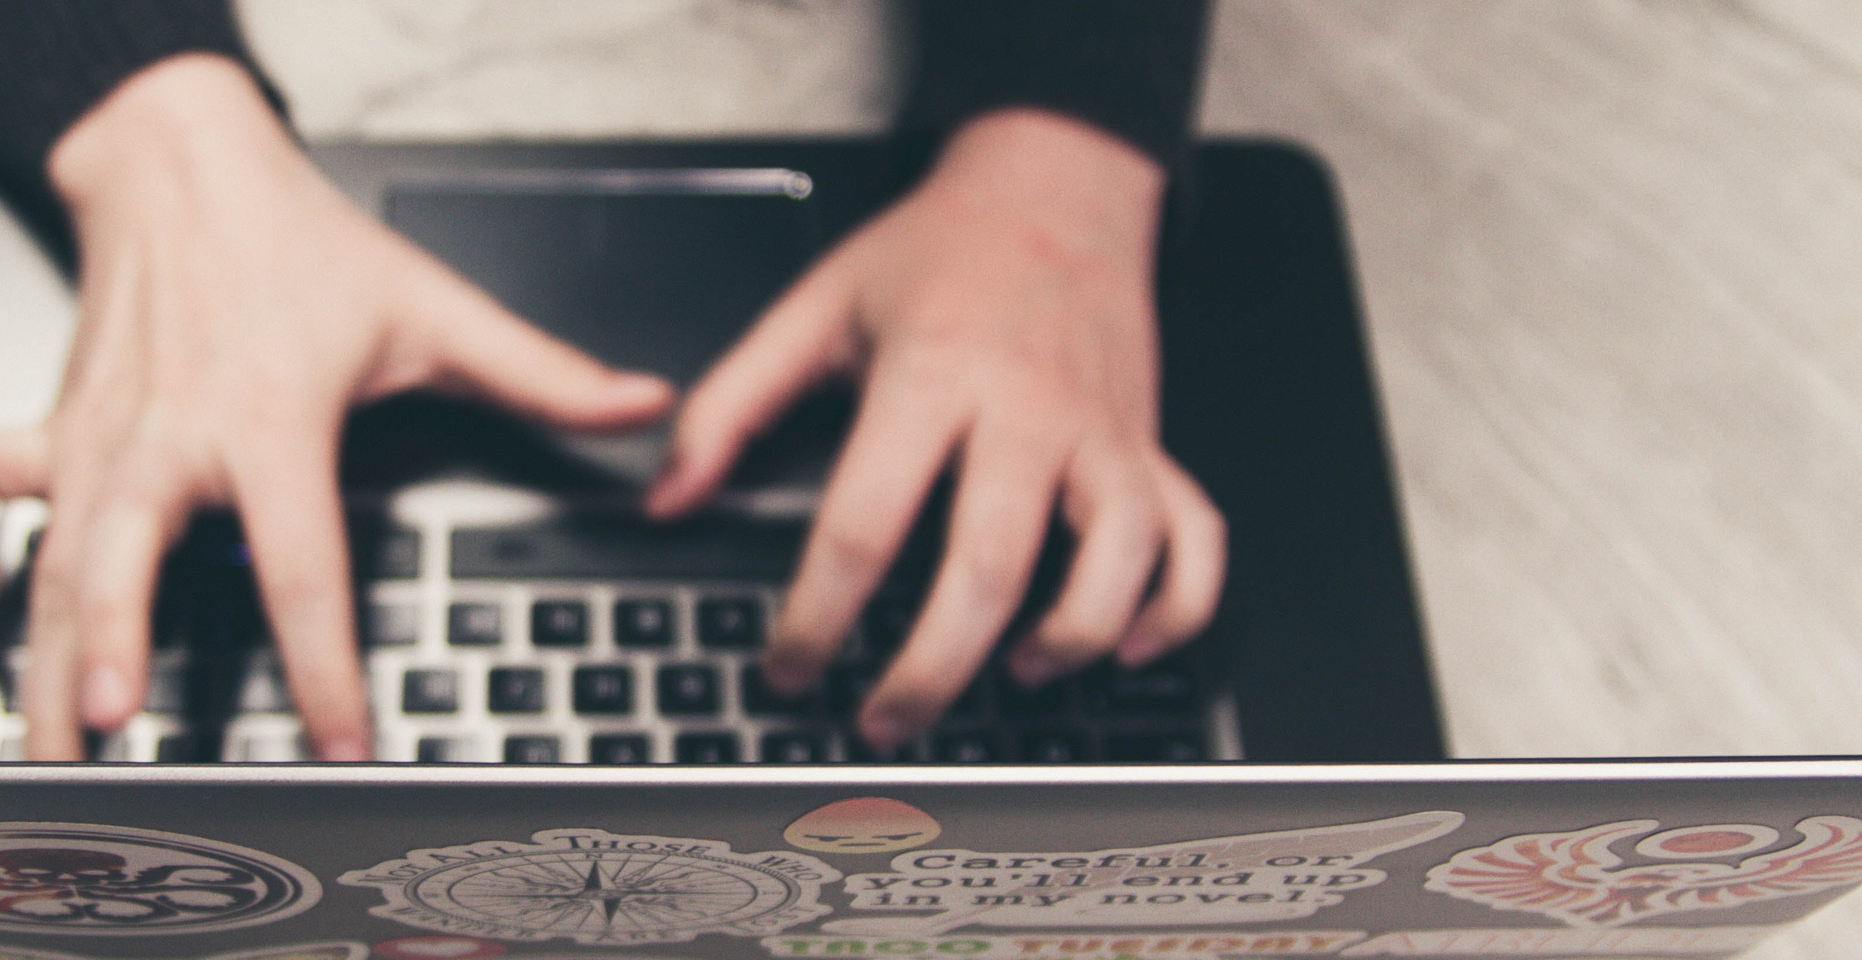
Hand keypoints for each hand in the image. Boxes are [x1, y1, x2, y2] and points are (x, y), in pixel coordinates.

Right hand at [0, 55, 672, 760]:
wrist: (179, 159)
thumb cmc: (293, 242)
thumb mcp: (429, 304)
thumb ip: (539, 372)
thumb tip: (639, 408)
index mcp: (266, 418)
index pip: (300, 562)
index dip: (322, 660)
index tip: (338, 736)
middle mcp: (168, 434)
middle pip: (126, 553)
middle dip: (107, 640)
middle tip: (106, 722)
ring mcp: (95, 435)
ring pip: (47, 552)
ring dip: (35, 646)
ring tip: (39, 738)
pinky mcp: (49, 425)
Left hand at [646, 108, 1225, 749]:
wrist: (1056, 183)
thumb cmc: (937, 251)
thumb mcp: (815, 308)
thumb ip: (731, 405)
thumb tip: (668, 496)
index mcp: (933, 373)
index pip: (866, 524)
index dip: (817, 617)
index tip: (790, 667)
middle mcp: (1028, 409)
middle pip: (989, 567)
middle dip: (931, 669)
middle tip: (885, 719)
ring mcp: (1104, 431)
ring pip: (1114, 560)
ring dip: (1067, 639)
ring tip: (1014, 677)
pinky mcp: (1153, 444)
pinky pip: (1193, 540)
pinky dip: (1175, 606)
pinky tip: (1125, 645)